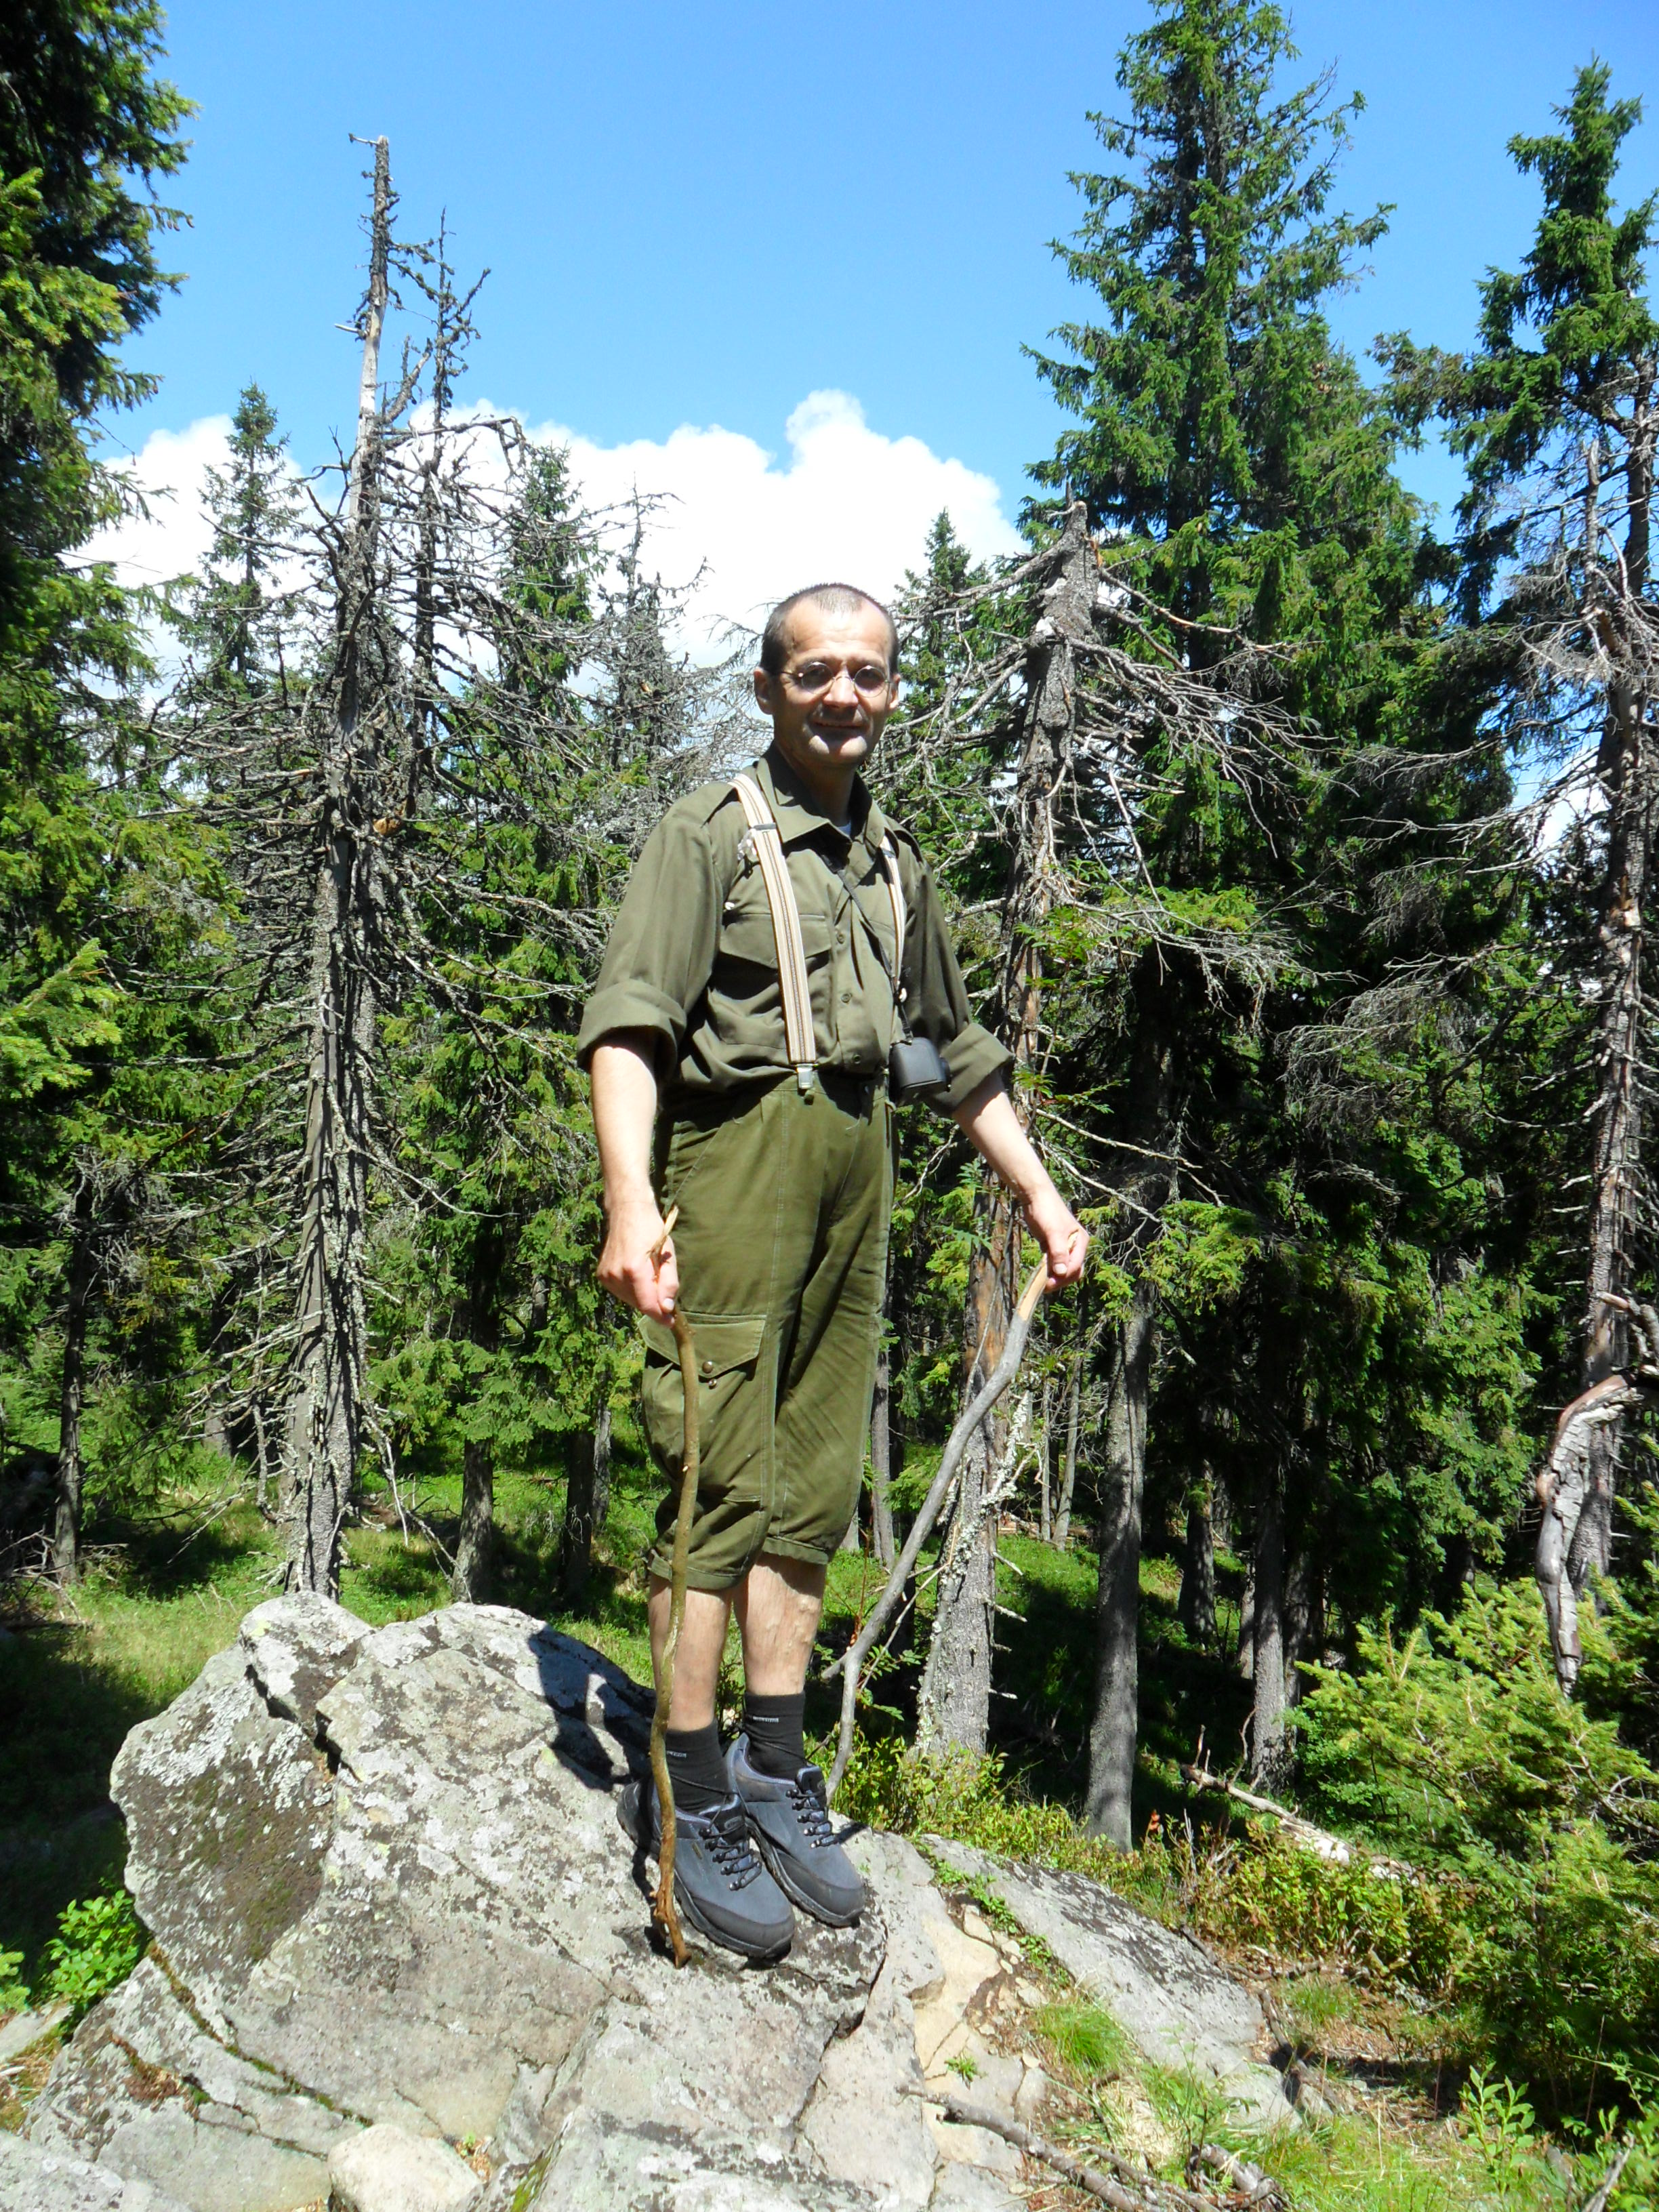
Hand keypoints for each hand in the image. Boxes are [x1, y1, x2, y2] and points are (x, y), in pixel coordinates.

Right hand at [597, 1195, 679, 1320]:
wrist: (627, 1212)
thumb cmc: (652, 1231)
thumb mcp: (668, 1256)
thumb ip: (668, 1284)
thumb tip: (666, 1308)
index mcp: (634, 1270)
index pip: (647, 1304)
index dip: (660, 1316)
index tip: (671, 1322)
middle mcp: (616, 1275)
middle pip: (639, 1304)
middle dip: (653, 1303)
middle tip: (663, 1288)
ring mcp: (606, 1276)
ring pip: (630, 1300)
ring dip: (642, 1296)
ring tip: (649, 1275)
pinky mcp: (601, 1275)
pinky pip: (621, 1292)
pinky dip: (632, 1290)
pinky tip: (637, 1274)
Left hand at [1023, 1183, 1088, 1294]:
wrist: (1035, 1196)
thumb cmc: (1047, 1211)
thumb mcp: (1053, 1232)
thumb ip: (1058, 1252)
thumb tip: (1062, 1272)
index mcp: (1080, 1241)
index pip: (1076, 1266)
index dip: (1063, 1277)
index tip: (1048, 1284)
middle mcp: (1075, 1245)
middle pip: (1072, 1270)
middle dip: (1060, 1279)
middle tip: (1045, 1286)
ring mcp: (1064, 1246)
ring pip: (1062, 1268)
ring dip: (1053, 1276)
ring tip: (1041, 1282)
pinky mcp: (1052, 1245)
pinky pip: (1053, 1262)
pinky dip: (1048, 1269)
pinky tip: (1039, 1272)